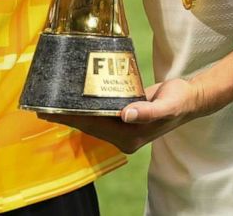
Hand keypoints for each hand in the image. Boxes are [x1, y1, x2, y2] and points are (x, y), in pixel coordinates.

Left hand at [38, 79, 202, 153]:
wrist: (190, 98)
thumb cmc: (180, 102)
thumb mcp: (167, 106)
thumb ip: (148, 111)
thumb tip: (126, 114)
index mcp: (129, 137)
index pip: (93, 125)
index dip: (70, 117)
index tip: (49, 111)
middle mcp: (123, 135)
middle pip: (87, 123)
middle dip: (65, 114)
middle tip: (41, 103)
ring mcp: (122, 127)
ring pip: (90, 118)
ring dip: (72, 110)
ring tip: (51, 99)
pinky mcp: (122, 116)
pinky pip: (99, 112)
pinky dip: (84, 104)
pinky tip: (73, 96)